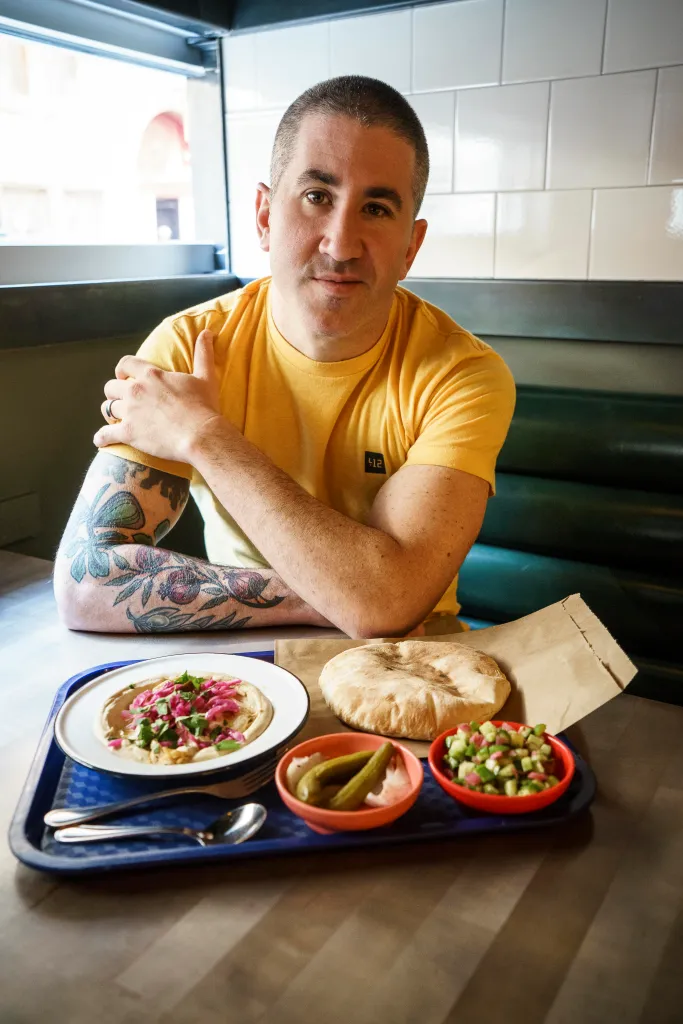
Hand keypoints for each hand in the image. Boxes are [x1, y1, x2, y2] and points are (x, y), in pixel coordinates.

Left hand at [94, 330, 222, 462]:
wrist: (200, 434)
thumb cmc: (203, 406)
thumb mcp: (205, 376)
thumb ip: (203, 354)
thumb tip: (207, 333)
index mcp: (151, 375)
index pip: (126, 364)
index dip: (122, 370)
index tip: (123, 376)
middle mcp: (135, 390)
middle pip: (111, 387)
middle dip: (114, 392)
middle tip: (122, 400)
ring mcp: (130, 412)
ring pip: (107, 408)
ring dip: (110, 413)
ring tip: (115, 419)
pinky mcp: (128, 433)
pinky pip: (106, 434)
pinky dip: (102, 437)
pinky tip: (101, 440)